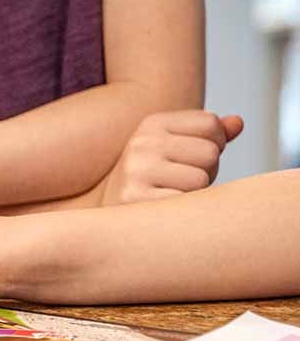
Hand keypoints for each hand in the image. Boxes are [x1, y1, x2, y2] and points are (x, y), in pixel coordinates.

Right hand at [100, 112, 243, 205]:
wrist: (104, 217)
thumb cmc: (150, 183)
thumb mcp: (174, 150)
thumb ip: (209, 135)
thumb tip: (238, 123)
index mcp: (151, 124)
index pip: (211, 124)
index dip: (214, 145)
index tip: (192, 161)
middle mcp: (140, 143)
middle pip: (209, 152)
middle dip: (205, 171)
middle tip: (180, 184)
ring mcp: (135, 171)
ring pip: (201, 179)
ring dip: (194, 194)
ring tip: (171, 197)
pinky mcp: (133, 199)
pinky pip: (185, 203)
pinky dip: (182, 212)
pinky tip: (164, 213)